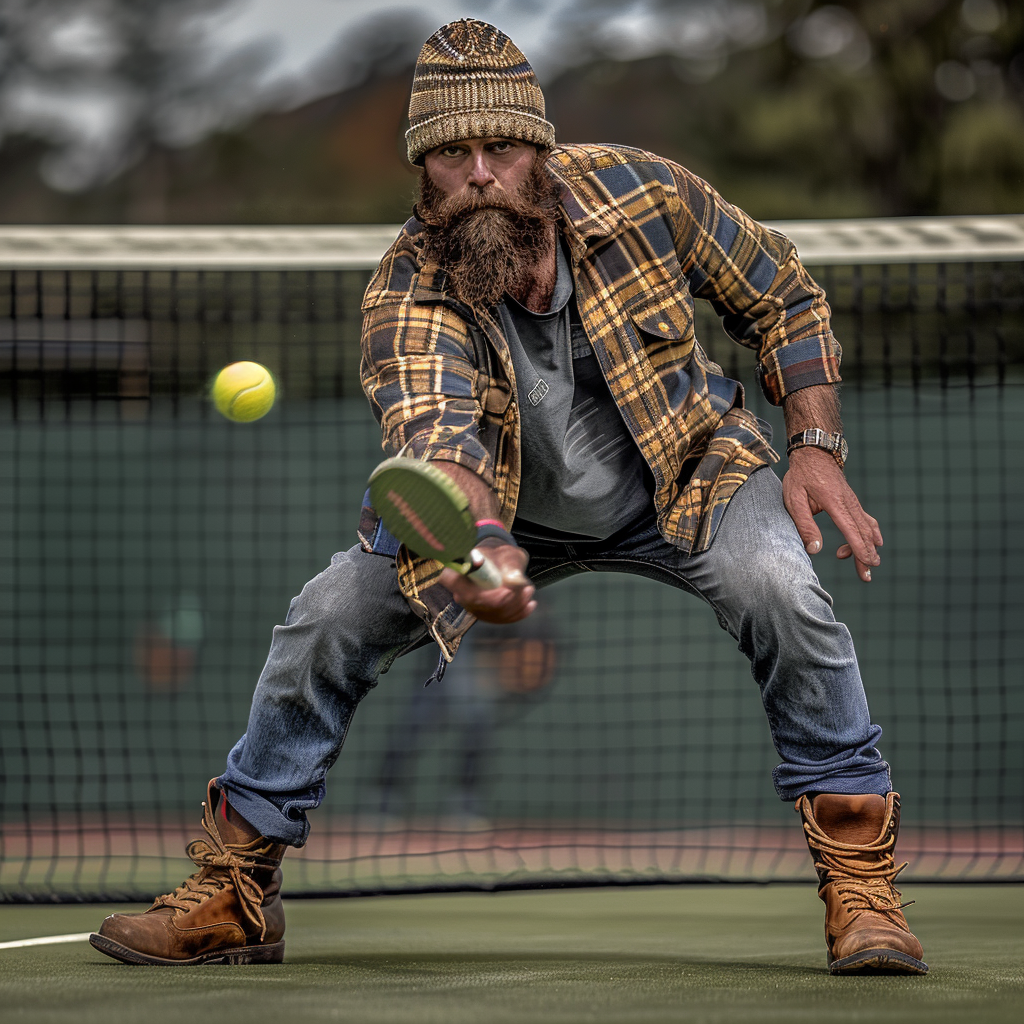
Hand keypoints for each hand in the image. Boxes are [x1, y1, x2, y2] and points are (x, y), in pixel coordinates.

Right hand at [439, 542, 536, 622]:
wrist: (500, 561)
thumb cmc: (501, 554)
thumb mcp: (506, 554)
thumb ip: (509, 565)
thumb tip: (512, 579)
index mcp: (457, 572)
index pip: (462, 588)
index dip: (485, 595)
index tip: (507, 592)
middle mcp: (460, 593)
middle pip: (480, 605)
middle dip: (507, 600)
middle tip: (526, 588)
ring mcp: (472, 606)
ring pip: (493, 613)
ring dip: (516, 604)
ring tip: (529, 589)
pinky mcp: (484, 614)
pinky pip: (501, 619)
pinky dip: (518, 613)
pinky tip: (530, 604)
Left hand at [782, 448, 882, 581]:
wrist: (814, 454)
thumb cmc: (801, 477)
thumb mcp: (794, 500)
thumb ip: (805, 525)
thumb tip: (815, 550)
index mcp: (835, 503)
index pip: (851, 530)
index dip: (859, 549)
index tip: (867, 564)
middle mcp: (849, 503)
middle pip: (863, 533)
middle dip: (866, 556)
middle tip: (866, 576)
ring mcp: (854, 502)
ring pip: (867, 528)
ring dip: (868, 547)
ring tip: (867, 565)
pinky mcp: (853, 502)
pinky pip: (866, 520)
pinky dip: (869, 534)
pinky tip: (872, 543)